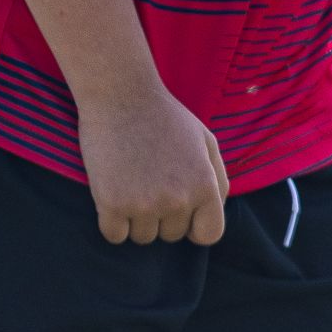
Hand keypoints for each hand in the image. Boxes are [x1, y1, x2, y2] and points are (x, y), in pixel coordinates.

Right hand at [78, 83, 228, 245]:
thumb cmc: (164, 116)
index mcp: (205, 185)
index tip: (180, 210)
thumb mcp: (206, 141)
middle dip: (162, 216)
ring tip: (131, 182)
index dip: (193, 226)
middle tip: (149, 181)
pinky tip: (112, 193)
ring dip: (135, 218)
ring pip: (142, 237)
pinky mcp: (112, 203)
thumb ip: (219, 180)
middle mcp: (178, 199)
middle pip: (171, 235)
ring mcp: (144, 204)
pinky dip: (112, 222)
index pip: (208, 235)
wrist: (121, 94)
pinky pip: (114, 235)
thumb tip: (215, 213)